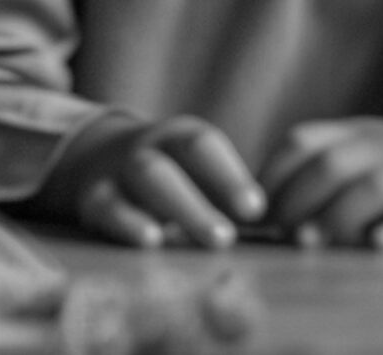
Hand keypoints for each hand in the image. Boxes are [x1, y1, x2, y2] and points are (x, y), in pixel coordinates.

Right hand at [49, 113, 263, 248]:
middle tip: (226, 238)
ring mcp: (118, 171)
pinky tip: (149, 242)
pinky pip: (107, 208)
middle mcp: (148, 148)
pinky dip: (126, 224)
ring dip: (175, 208)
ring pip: (145, 179)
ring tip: (195, 241)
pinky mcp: (92, 198)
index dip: (229, 176)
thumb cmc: (170, 178)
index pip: (204, 147)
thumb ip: (231, 203)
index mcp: (179, 139)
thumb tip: (291, 237)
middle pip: (172, 166)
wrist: (94, 157)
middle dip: (198, 202)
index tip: (256, 211)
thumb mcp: (194, 176)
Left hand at [259, 114, 382, 250]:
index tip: (257, 212)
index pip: (300, 142)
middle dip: (301, 200)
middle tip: (285, 233)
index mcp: (347, 134)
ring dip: (341, 216)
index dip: (273, 176)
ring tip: (317, 242)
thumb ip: (305, 173)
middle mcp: (379, 148)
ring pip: (376, 186)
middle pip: (334, 164)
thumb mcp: (347, 155)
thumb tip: (250, 212)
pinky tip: (377, 243)